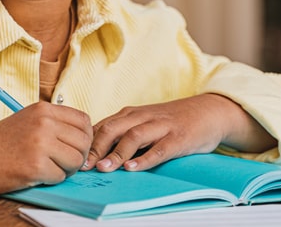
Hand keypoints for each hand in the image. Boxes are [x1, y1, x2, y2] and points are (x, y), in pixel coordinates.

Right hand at [0, 101, 92, 194]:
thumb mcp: (27, 120)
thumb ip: (53, 123)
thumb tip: (83, 137)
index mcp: (43, 109)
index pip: (83, 120)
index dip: (84, 137)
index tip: (74, 147)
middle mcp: (44, 123)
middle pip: (84, 141)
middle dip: (77, 156)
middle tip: (62, 163)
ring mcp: (40, 143)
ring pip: (76, 160)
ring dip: (66, 169)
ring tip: (48, 168)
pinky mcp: (35, 165)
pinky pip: (60, 176)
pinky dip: (51, 180)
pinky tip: (35, 174)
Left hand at [83, 94, 274, 172]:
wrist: (208, 111)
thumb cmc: (171, 121)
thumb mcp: (144, 122)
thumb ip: (122, 132)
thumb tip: (95, 151)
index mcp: (131, 114)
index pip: (102, 126)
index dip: (86, 142)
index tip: (72, 156)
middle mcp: (143, 117)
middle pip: (113, 129)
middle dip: (96, 147)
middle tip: (83, 165)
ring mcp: (161, 126)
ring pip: (133, 137)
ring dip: (117, 153)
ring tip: (104, 168)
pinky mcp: (179, 138)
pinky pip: (160, 148)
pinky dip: (146, 158)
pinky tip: (134, 168)